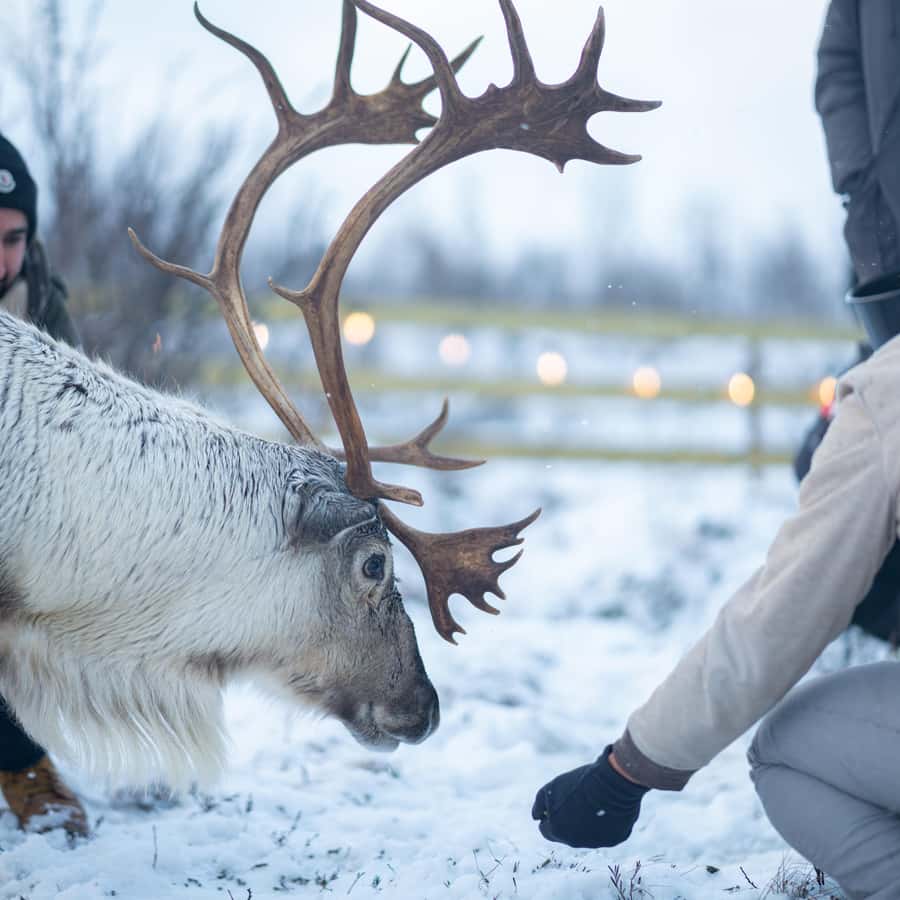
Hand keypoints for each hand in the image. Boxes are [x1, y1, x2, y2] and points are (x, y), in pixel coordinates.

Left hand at [532, 746, 648, 848]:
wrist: (612, 783)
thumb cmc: (579, 784)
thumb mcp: (551, 789)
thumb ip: (540, 804)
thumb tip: (537, 817)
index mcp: (557, 831)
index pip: (546, 830)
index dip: (549, 816)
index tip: (556, 804)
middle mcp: (575, 842)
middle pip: (566, 833)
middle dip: (567, 819)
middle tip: (575, 800)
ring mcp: (596, 842)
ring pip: (586, 834)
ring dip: (586, 821)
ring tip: (592, 800)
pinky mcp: (614, 839)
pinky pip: (605, 832)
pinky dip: (604, 822)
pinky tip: (607, 806)